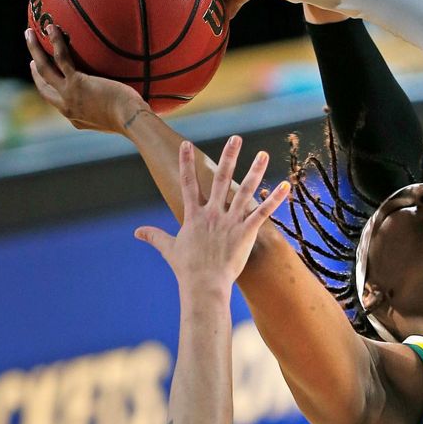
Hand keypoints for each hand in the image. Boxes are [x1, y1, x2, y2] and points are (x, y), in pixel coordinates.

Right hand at [26, 26, 148, 133]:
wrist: (131, 120)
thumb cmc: (133, 119)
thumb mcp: (118, 118)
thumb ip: (113, 107)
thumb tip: (126, 97)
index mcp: (75, 117)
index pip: (57, 102)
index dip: (48, 89)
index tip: (45, 77)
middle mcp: (67, 107)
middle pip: (43, 86)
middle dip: (35, 71)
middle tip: (31, 57)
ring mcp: (68, 95)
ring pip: (43, 69)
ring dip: (34, 50)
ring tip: (29, 33)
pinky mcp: (76, 83)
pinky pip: (61, 57)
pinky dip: (55, 41)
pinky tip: (51, 27)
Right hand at [134, 135, 289, 292]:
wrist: (204, 285)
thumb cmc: (186, 269)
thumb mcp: (169, 249)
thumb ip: (155, 236)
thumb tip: (137, 232)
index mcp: (194, 215)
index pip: (188, 183)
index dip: (186, 163)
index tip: (186, 144)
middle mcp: (212, 213)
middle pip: (220, 178)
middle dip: (228, 156)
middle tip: (236, 137)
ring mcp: (230, 221)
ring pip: (244, 190)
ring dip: (255, 171)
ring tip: (263, 154)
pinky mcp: (246, 232)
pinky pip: (263, 212)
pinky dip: (274, 199)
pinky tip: (285, 186)